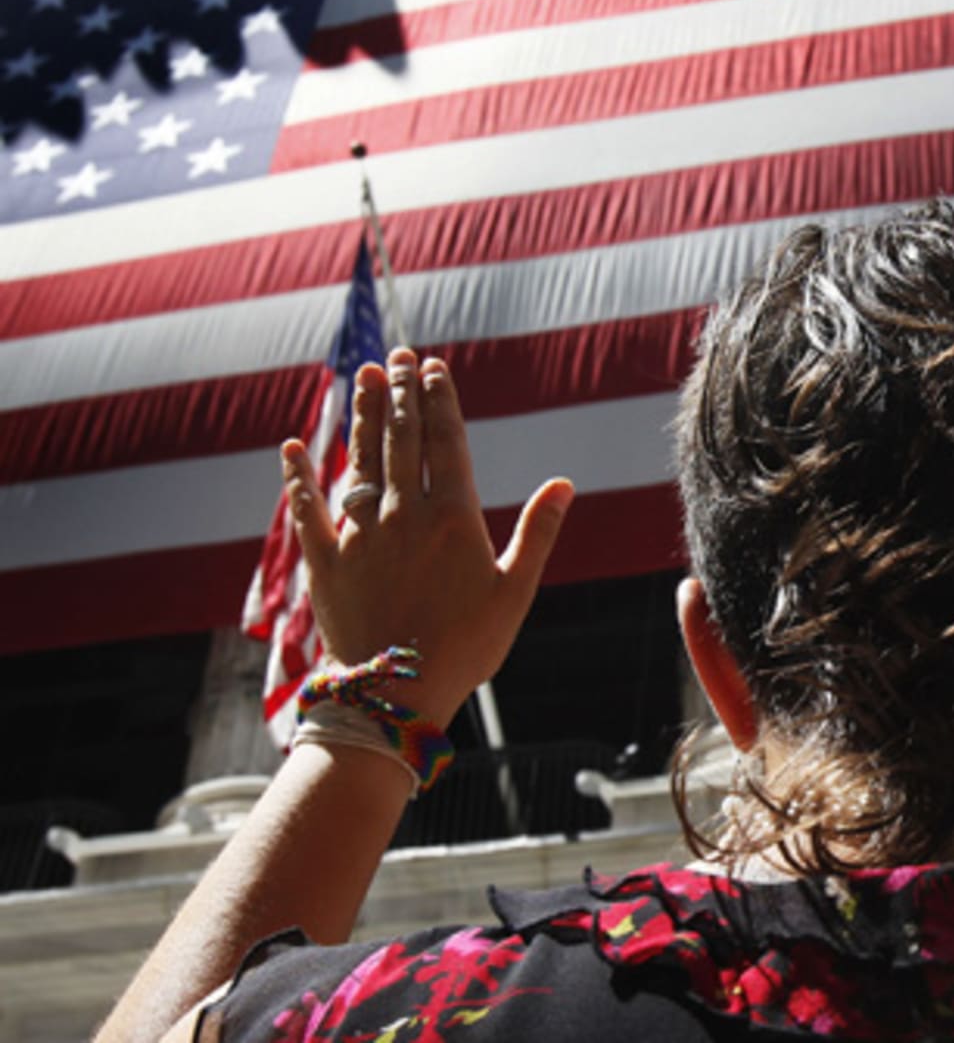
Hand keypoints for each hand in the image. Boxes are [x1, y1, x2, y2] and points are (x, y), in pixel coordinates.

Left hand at [281, 348, 573, 726]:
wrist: (395, 695)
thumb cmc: (467, 648)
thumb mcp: (515, 591)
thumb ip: (537, 532)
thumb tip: (563, 483)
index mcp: (452, 518)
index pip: (445, 443)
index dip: (440, 401)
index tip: (434, 368)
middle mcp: (402, 516)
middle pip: (401, 439)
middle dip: (401, 393)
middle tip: (398, 356)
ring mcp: (358, 536)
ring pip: (360, 461)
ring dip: (363, 415)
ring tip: (364, 378)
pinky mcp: (324, 562)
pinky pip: (306, 510)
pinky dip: (298, 477)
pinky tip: (292, 447)